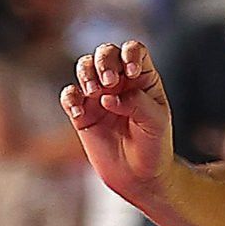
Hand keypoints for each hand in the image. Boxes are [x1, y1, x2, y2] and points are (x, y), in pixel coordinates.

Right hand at [60, 41, 173, 201]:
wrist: (140, 175)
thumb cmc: (154, 145)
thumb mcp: (155, 122)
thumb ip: (135, 104)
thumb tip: (107, 97)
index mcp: (143, 77)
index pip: (134, 50)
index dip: (129, 54)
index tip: (132, 72)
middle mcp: (120, 81)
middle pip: (105, 52)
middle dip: (103, 61)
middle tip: (109, 83)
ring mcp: (99, 95)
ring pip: (84, 67)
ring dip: (86, 74)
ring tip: (94, 93)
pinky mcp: (82, 113)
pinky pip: (69, 95)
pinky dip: (70, 98)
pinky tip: (78, 112)